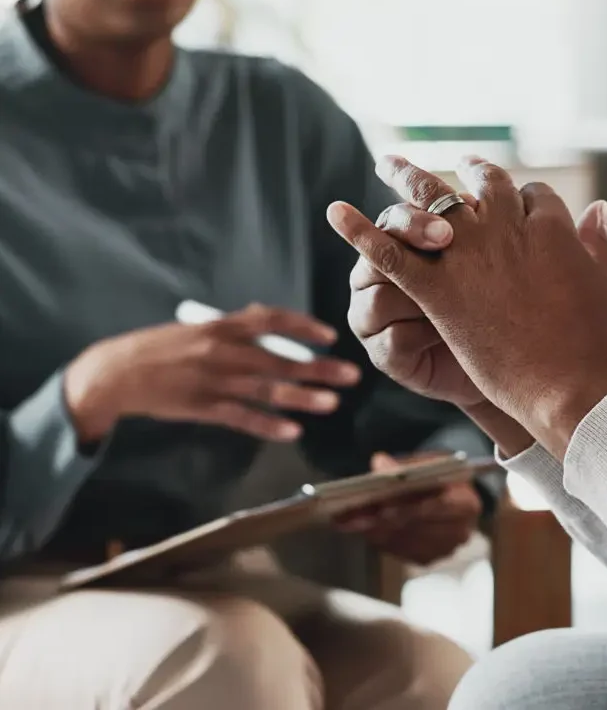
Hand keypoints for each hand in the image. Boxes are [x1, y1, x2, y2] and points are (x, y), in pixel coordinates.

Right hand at [64, 303, 360, 444]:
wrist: (115, 373)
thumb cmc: (159, 348)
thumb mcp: (197, 327)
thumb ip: (232, 324)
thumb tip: (263, 313)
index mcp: (221, 325)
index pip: (272, 319)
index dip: (304, 326)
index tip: (330, 337)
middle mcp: (222, 350)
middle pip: (279, 358)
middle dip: (317, 368)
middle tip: (351, 375)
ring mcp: (213, 380)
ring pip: (266, 389)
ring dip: (301, 397)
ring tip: (332, 403)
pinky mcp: (201, 408)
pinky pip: (241, 417)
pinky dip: (267, 425)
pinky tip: (292, 432)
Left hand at [329, 157, 606, 457]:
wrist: (574, 385)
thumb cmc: (599, 343)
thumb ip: (597, 243)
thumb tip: (599, 208)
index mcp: (552, 227)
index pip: (532, 196)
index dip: (522, 198)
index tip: (516, 201)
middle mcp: (507, 229)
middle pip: (482, 184)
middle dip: (467, 168)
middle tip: (458, 162)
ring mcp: (470, 257)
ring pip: (431, 203)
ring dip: (407, 178)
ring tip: (389, 162)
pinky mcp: (439, 292)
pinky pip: (391, 255)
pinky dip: (361, 232)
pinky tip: (338, 213)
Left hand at [335, 452, 482, 566]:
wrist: (446, 491)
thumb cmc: (435, 473)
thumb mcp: (424, 462)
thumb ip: (403, 465)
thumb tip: (379, 464)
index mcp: (467, 502)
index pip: (440, 505)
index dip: (410, 506)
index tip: (381, 507)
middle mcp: (461, 531)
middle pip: (416, 527)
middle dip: (380, 520)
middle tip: (349, 516)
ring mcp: (444, 549)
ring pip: (403, 541)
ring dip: (372, 531)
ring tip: (346, 522)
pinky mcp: (428, 559)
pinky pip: (398, 551)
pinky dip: (377, 539)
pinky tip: (359, 529)